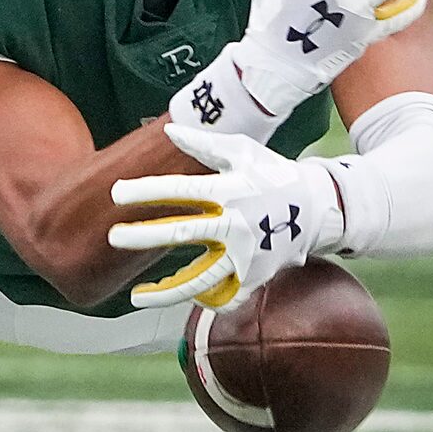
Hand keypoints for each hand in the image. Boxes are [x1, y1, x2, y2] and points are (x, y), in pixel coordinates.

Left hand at [108, 124, 340, 309]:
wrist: (320, 206)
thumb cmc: (274, 171)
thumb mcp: (243, 150)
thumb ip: (204, 144)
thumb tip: (169, 131)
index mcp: (229, 189)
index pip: (181, 191)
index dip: (147, 192)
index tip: (116, 193)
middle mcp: (235, 224)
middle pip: (184, 233)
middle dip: (145, 236)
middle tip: (113, 237)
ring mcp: (246, 255)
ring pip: (201, 279)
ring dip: (166, 291)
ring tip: (135, 298)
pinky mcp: (256, 276)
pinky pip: (225, 295)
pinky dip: (203, 300)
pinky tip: (181, 297)